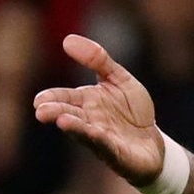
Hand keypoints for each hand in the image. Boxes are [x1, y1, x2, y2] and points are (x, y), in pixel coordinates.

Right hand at [34, 35, 163, 184]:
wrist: (154, 142)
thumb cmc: (132, 111)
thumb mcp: (120, 80)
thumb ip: (98, 60)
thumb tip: (68, 39)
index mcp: (87, 102)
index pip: (64, 98)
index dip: (52, 98)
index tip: (39, 99)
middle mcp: (90, 121)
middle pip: (70, 116)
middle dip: (56, 113)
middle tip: (41, 112)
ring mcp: (103, 140)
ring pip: (85, 133)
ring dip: (75, 128)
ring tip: (62, 121)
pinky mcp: (118, 154)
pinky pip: (109, 147)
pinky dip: (102, 140)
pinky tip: (96, 133)